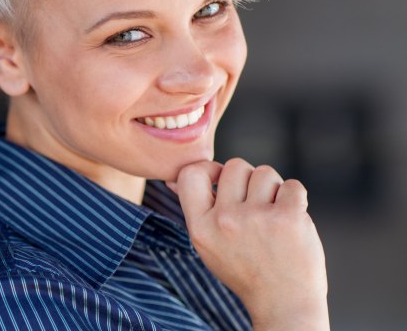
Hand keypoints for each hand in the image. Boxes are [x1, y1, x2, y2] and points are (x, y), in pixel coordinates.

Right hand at [173, 158, 328, 330]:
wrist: (283, 303)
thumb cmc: (245, 270)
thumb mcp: (207, 245)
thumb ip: (195, 209)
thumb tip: (173, 179)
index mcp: (201, 227)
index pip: (191, 174)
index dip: (209, 169)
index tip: (221, 180)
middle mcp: (225, 221)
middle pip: (235, 166)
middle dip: (248, 179)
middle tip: (254, 205)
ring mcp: (257, 218)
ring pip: (265, 173)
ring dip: (272, 189)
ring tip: (273, 215)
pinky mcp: (289, 218)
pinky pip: (292, 185)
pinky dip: (294, 198)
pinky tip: (291, 220)